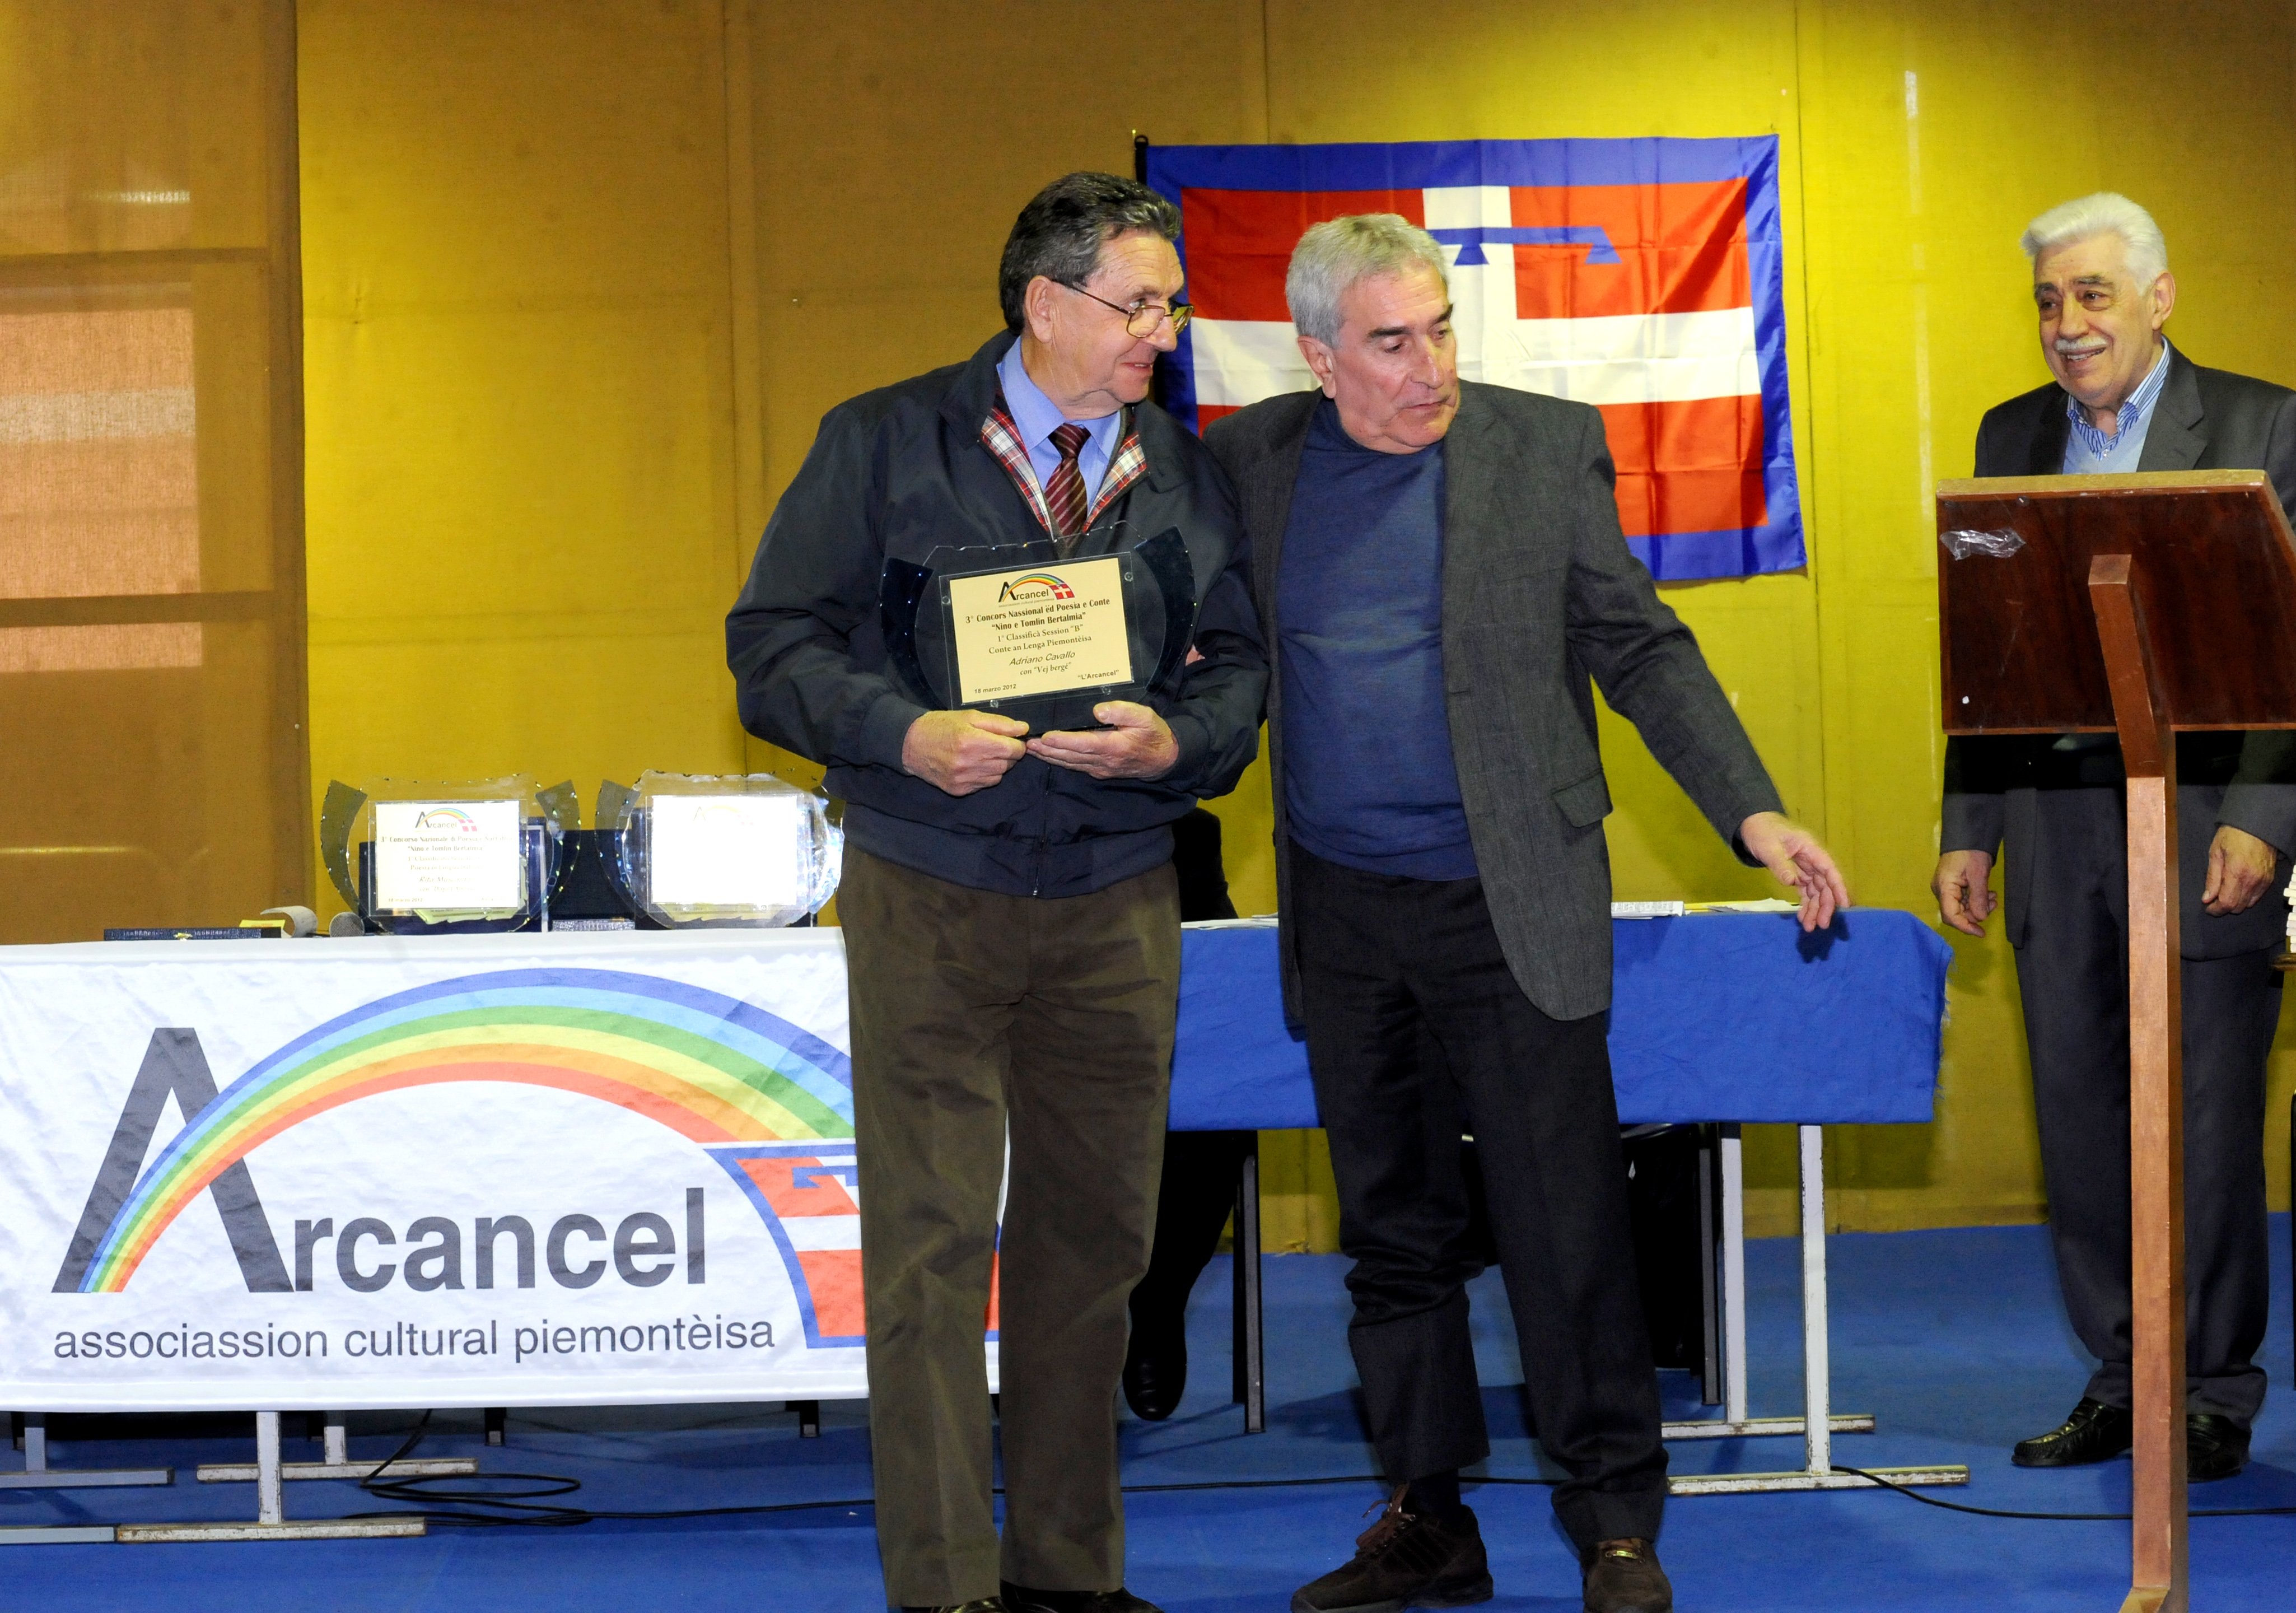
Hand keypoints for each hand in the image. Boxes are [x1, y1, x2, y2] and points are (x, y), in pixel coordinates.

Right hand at [901, 708, 1027, 795]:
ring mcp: (963, 779)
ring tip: (982, 754)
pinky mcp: (959, 790)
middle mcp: (968, 763)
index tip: (1012, 740)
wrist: (912, 744)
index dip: (1017, 744)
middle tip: (995, 745)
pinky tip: (973, 765)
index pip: (1011, 750)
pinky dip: (984, 775)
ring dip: (997, 766)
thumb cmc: (941, 726)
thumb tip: (1023, 728)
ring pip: (997, 776)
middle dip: (1007, 755)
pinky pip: (984, 784)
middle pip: (1007, 764)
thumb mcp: (970, 717)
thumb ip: (999, 724)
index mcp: (972, 741)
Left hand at [1024, 701, 1179, 779]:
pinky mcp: (1099, 771)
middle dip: (1047, 750)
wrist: (1164, 759)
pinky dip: (1059, 761)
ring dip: (1049, 757)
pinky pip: (1075, 766)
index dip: (1063, 741)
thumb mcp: (1144, 717)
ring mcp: (1100, 768)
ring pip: (1069, 763)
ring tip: (1031, 749)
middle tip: (1027, 744)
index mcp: (1114, 747)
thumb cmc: (1153, 734)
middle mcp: (1103, 761)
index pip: (1083, 744)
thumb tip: (1098, 710)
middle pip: (1070, 756)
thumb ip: (1122, 711)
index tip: (1045, 736)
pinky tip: (1048, 755)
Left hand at [1738, 811, 1850, 931]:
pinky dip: (1806, 904)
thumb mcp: (1768, 847)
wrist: (1752, 825)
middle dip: (1826, 905)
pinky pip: (1805, 891)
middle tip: (1822, 925)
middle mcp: (1812, 859)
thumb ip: (1780, 864)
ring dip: (1815, 909)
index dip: (1838, 887)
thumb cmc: (1762, 831)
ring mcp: (1806, 867)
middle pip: (1825, 884)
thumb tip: (1792, 882)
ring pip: (1816, 891)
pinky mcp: (1797, 873)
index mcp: (1810, 849)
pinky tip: (1803, 918)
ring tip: (1809, 927)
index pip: (1829, 870)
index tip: (1845, 905)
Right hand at [1932, 850, 1996, 936]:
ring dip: (1978, 906)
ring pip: (1961, 907)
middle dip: (1976, 914)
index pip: (1951, 915)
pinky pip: (1963, 900)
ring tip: (1992, 897)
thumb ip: (1978, 897)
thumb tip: (1980, 918)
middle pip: (1956, 913)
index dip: (1965, 926)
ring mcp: (1946, 889)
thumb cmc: (1971, 853)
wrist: (1967, 835)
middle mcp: (1941, 891)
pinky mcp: (1952, 886)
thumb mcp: (1978, 874)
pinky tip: (1987, 894)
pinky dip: (1976, 900)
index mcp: (1944, 888)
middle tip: (1993, 904)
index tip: (1981, 933)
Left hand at [2203, 824, 2281, 915]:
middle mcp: (2253, 880)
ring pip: (2248, 904)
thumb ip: (2212, 878)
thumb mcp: (2215, 853)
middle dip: (2223, 908)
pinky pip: (2257, 897)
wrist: (2257, 826)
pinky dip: (2246, 898)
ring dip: (2235, 903)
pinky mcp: (2269, 879)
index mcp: (2237, 872)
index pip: (2227, 902)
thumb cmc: (2232, 836)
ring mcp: (2263, 881)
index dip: (2216, 910)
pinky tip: (2237, 889)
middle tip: (2213, 901)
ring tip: (2224, 894)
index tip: (2207, 908)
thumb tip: (2207, 898)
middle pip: (2238, 907)